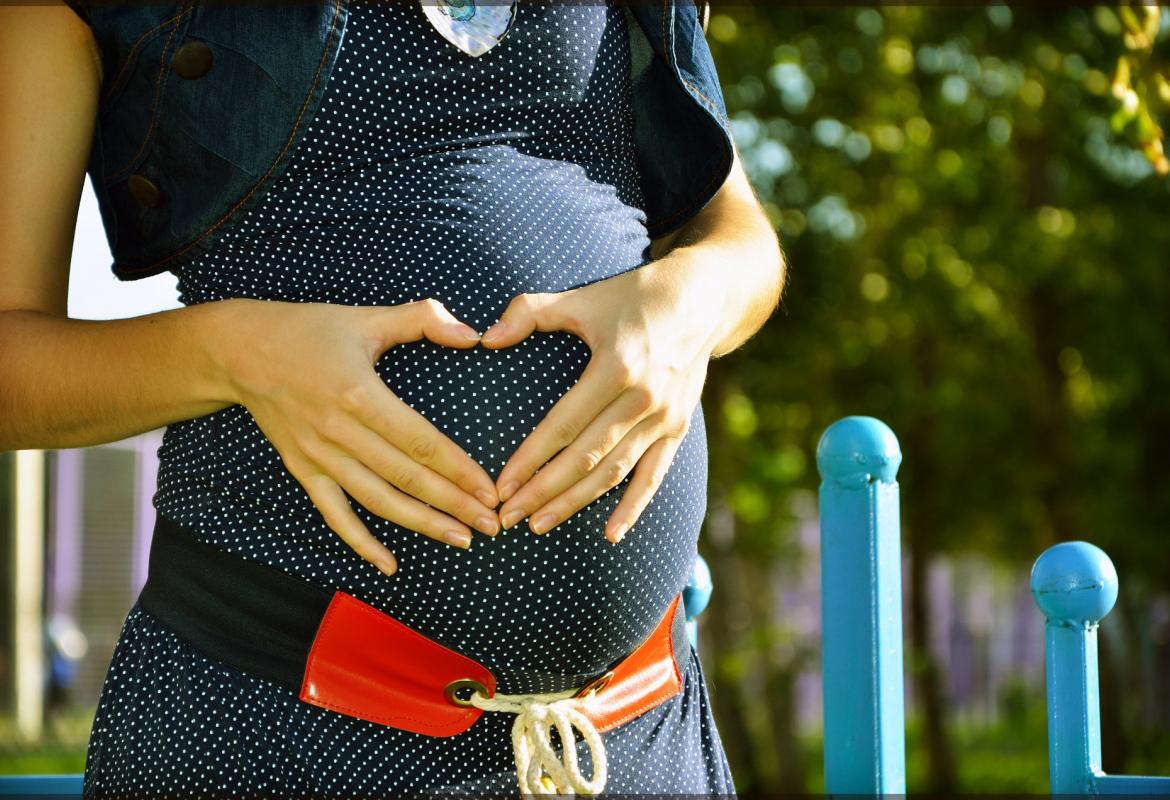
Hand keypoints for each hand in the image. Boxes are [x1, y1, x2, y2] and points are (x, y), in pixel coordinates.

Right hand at [219, 298, 500, 575]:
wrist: (239, 351)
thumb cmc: (310, 331)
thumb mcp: (368, 317)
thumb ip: (424, 319)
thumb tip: (472, 334)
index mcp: (360, 395)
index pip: (421, 443)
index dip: (459, 470)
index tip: (490, 490)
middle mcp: (339, 432)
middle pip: (407, 478)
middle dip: (454, 505)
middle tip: (492, 524)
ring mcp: (318, 456)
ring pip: (378, 502)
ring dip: (422, 525)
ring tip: (461, 540)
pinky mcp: (302, 470)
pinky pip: (335, 515)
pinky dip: (362, 543)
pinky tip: (390, 565)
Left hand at [479, 252, 722, 542]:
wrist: (701, 299)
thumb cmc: (631, 297)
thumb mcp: (582, 298)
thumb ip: (530, 313)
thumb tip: (485, 338)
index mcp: (616, 367)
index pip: (563, 425)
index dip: (530, 459)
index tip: (501, 486)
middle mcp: (643, 399)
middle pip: (586, 458)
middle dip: (544, 491)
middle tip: (509, 516)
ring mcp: (664, 418)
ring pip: (615, 472)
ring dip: (576, 503)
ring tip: (540, 524)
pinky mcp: (678, 428)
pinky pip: (654, 476)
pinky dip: (633, 508)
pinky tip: (610, 535)